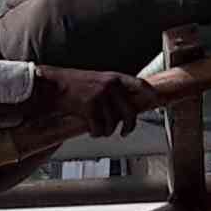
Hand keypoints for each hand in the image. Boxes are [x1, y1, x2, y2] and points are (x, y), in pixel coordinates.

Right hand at [24, 64, 143, 137]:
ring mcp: (100, 97)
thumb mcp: (96, 80)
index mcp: (114, 77)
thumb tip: (127, 105)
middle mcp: (110, 86)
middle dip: (128, 126)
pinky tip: (90, 129)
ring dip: (105, 131)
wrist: (53, 86)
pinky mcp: (90, 108)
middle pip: (129, 112)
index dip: (150, 94)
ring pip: (112, 124)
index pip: (139, 84)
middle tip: (124, 132)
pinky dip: (95, 133)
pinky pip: (99, 129)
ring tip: (97, 128)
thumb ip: (112, 89)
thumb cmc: (73, 84)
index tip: (156, 101)